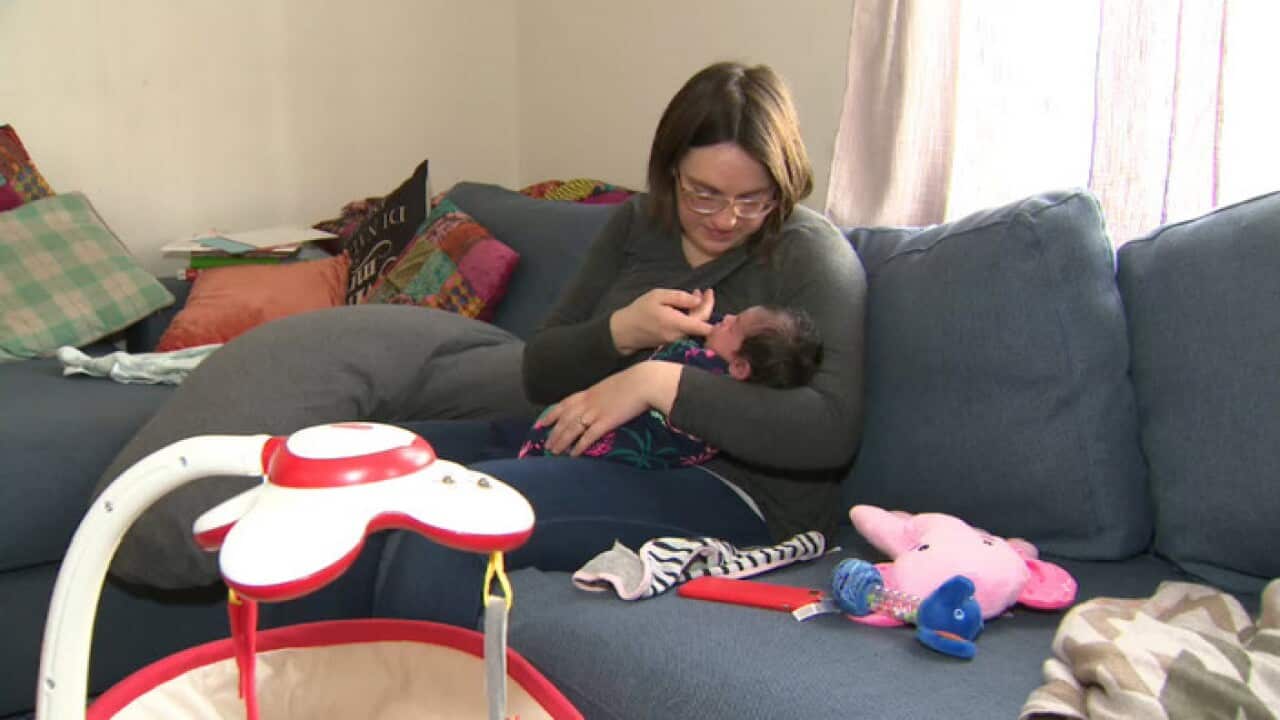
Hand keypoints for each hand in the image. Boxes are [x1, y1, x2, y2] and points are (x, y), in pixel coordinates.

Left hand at [535, 361, 682, 455]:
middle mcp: (588, 403)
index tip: (543, 422)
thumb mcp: (613, 385)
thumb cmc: (633, 381)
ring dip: (561, 441)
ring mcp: (595, 412)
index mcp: (589, 392)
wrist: (644, 381)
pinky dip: (579, 446)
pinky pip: (588, 436)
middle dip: (554, 433)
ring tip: (555, 452)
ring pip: (571, 429)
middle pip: (564, 419)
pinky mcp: (605, 422)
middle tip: (546, 445)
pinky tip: (574, 455)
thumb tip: (602, 400)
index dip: (552, 414)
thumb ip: (603, 394)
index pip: (564, 404)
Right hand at [610, 288, 714, 354]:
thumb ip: (679, 298)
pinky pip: (688, 331)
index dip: (710, 308)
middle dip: (706, 306)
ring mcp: (678, 342)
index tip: (709, 292)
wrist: (625, 332)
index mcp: (677, 324)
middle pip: (702, 323)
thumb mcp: (657, 297)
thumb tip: (698, 300)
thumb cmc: (640, 311)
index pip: (704, 324)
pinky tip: (687, 308)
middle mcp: (681, 336)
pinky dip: (692, 318)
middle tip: (703, 291)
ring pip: (696, 327)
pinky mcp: (675, 343)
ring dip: (699, 311)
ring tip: (695, 296)